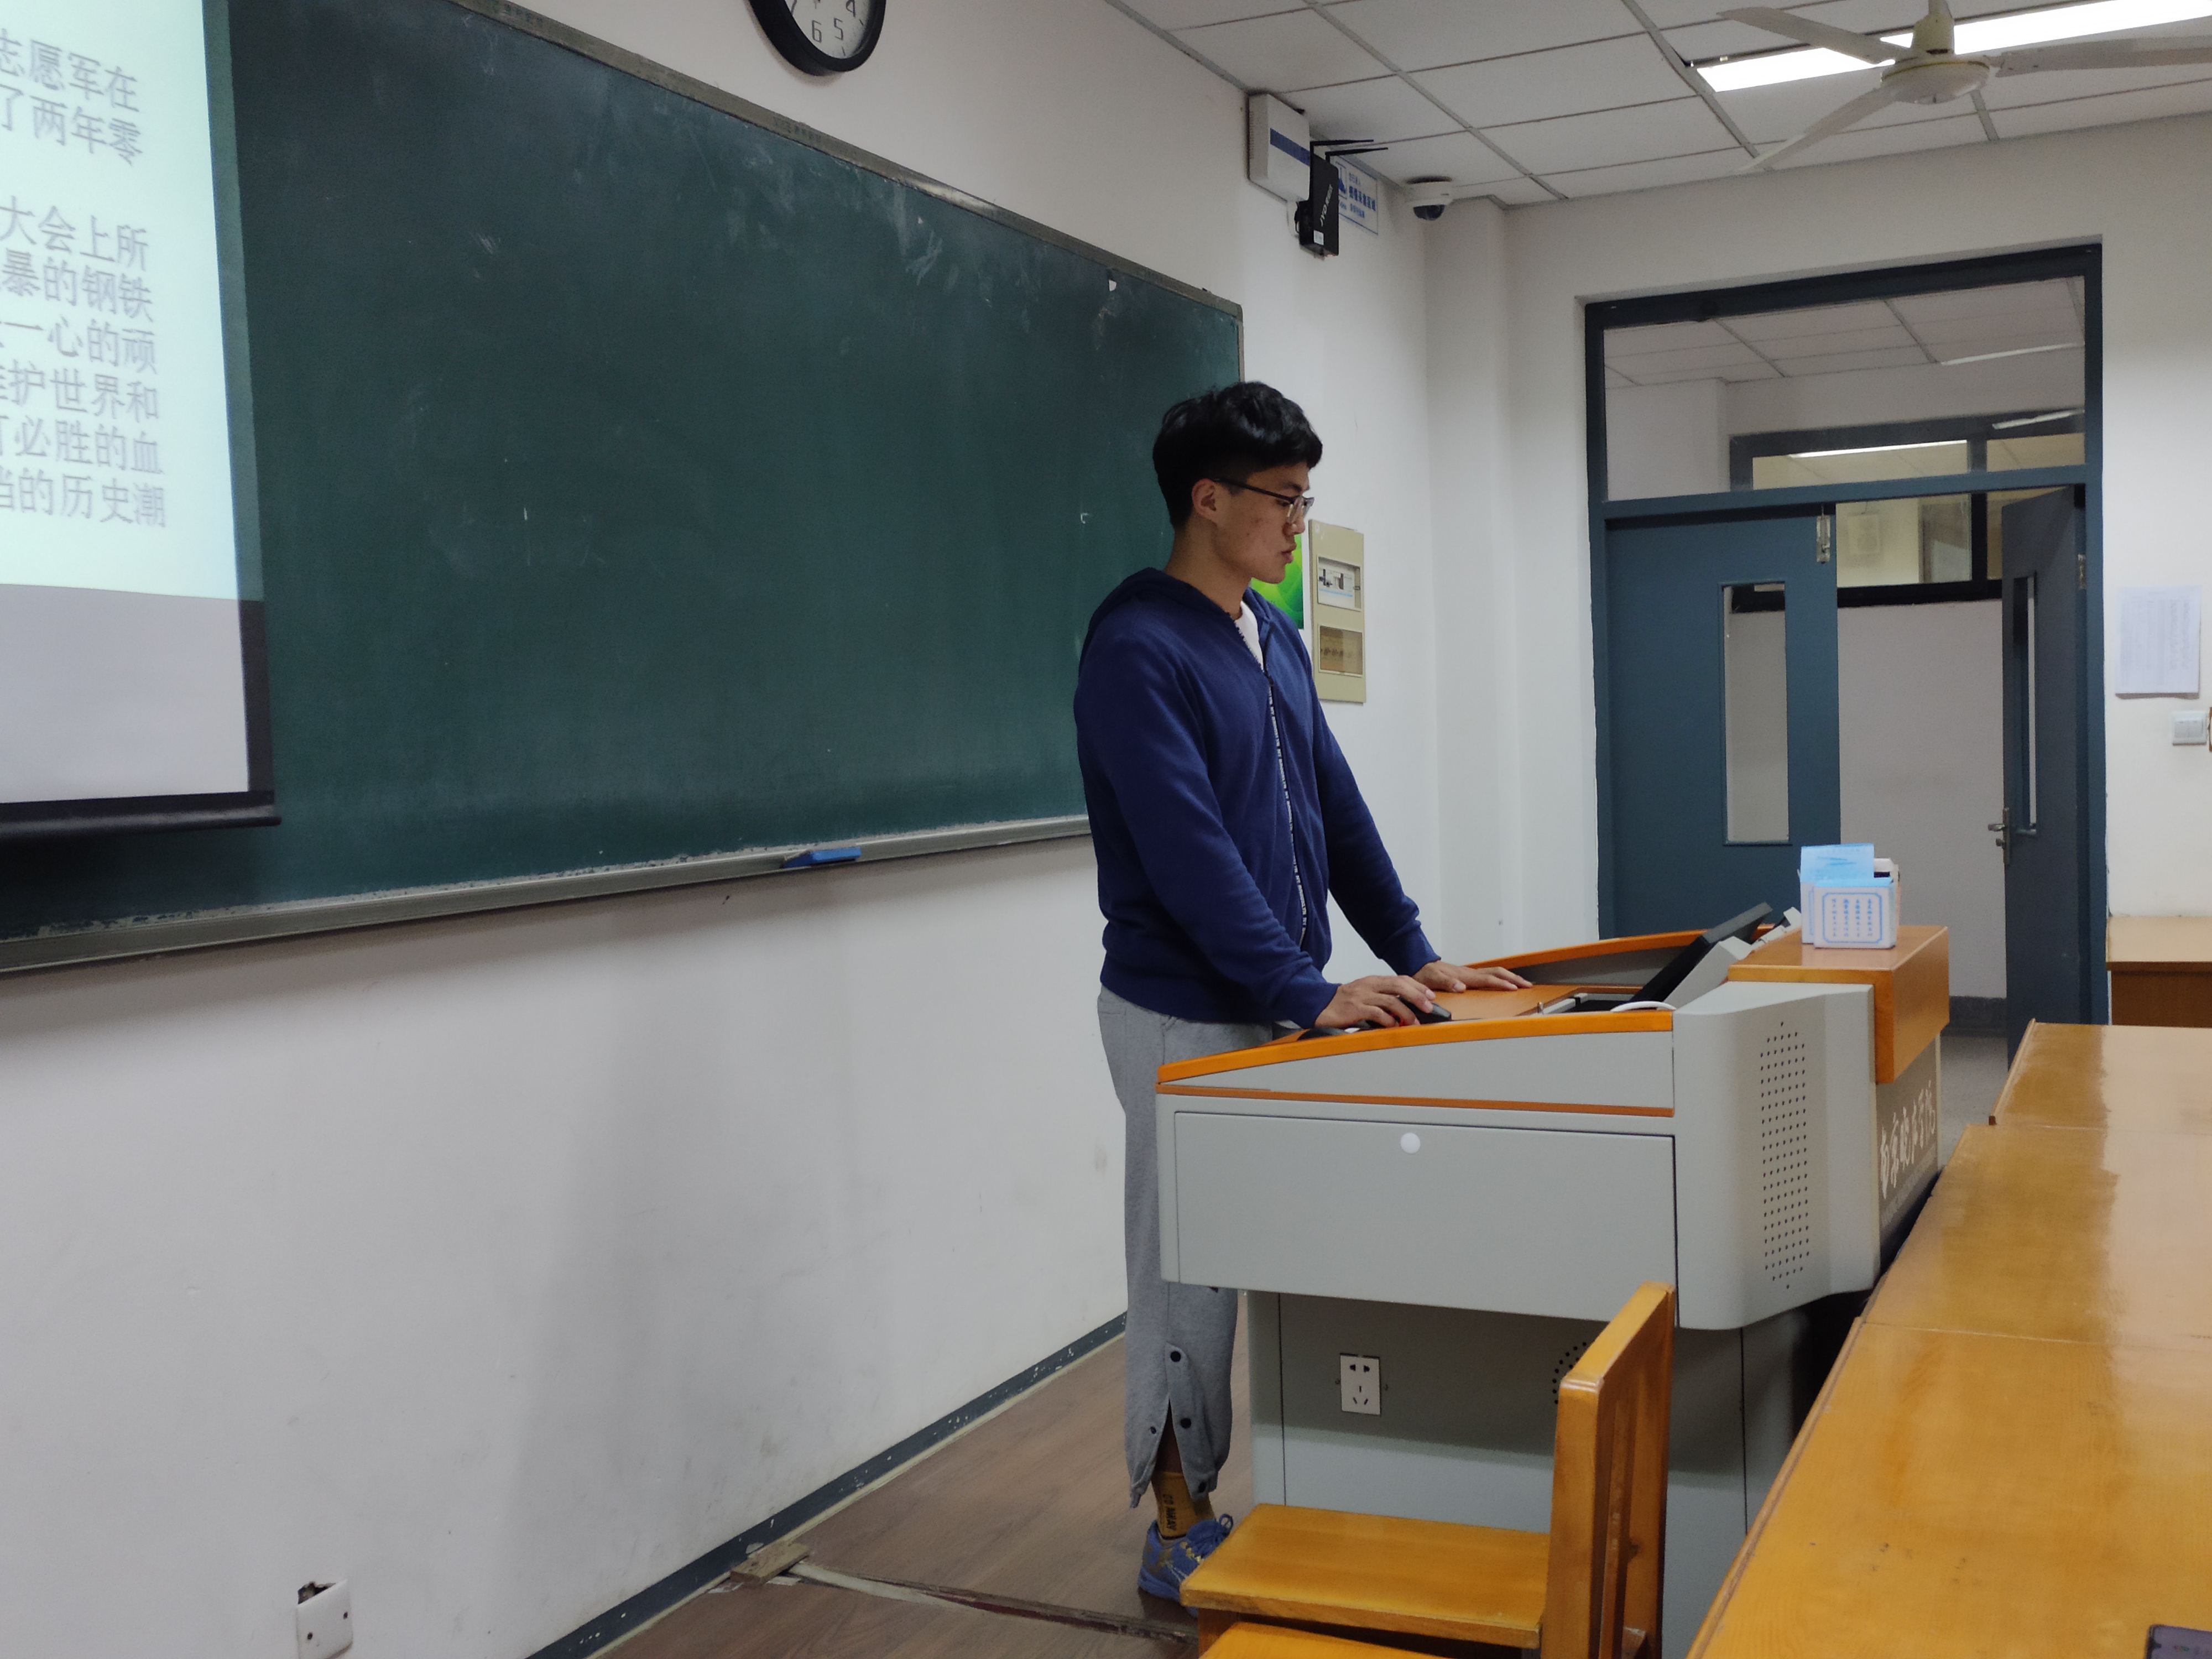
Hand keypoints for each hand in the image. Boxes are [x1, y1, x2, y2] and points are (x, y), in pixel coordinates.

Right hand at [1315, 975, 1435, 1029]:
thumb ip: (1383, 998)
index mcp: (1373, 981)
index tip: (1430, 995)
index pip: (1401, 979)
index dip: (1417, 987)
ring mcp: (1362, 996)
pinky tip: (1393, 1025)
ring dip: (1406, 1012)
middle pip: (1399, 986)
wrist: (1319, 1005)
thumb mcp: (1365, 994)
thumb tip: (1406, 1007)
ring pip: (1390, 1000)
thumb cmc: (1344, 1003)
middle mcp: (1369, 986)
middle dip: (1417, 996)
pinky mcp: (1355, 1009)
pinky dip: (1388, 1020)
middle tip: (1428, 1007)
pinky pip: (1376, 1013)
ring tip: (1413, 1022)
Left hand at [1415, 958, 1530, 992]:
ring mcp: (1469, 973)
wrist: (1418, 964)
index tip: (1514, 989)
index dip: (1501, 984)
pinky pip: (1489, 975)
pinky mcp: (1468, 975)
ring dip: (1510, 977)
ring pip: (1494, 972)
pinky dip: (1501, 978)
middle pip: (1497, 973)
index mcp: (1463, 975)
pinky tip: (1504, 983)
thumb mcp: (1431, 979)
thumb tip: (1461, 987)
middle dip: (1513, 978)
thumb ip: (1446, 983)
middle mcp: (1469, 973)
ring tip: (1522, 984)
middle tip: (1528, 985)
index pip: (1487, 980)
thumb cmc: (1424, 973)